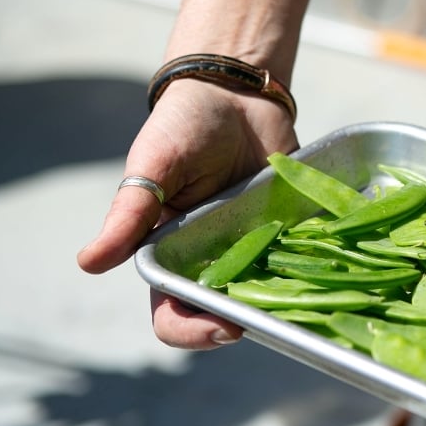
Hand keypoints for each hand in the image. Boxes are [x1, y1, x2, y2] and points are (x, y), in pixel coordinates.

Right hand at [77, 80, 297, 348]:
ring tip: (308, 301)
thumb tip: (88, 263)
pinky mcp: (291, 232)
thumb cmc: (183, 127)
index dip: (192, 331)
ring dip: (287, 304)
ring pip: (270, 296)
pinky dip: (320, 270)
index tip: (223, 328)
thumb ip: (130, 214)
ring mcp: (256, 250)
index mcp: (170, 256)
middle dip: (247, 324)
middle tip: (272, 318)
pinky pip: (307, 261)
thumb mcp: (153, 166)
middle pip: (226, 315)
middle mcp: (213, 262)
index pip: (173, 314)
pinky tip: (337, 270)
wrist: (235, 93)